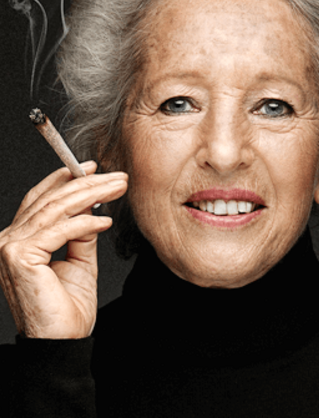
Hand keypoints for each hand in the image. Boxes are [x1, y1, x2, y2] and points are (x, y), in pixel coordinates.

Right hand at [0, 161, 127, 338]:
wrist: (63, 341)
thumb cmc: (68, 307)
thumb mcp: (79, 260)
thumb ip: (81, 232)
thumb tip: (92, 206)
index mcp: (18, 239)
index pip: (40, 200)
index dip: (65, 179)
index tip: (92, 168)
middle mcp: (8, 239)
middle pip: (51, 200)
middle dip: (87, 183)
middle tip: (116, 177)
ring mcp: (9, 247)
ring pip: (56, 209)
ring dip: (92, 195)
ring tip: (117, 189)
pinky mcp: (20, 257)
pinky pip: (61, 230)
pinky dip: (86, 223)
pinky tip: (106, 221)